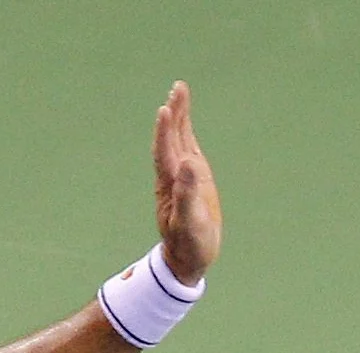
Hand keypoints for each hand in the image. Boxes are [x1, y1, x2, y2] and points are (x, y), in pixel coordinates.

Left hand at [152, 81, 220, 284]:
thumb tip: (189, 164)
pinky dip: (186, 129)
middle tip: (178, 87)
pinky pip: (189, 147)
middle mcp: (173, 174)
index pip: (165, 152)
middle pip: (171, 137)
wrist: (189, 257)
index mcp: (170, 184)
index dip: (164, 131)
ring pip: (179, 138)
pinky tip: (184, 117)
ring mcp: (183, 174)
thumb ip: (187, 194)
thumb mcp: (190, 223)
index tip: (165, 109)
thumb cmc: (189, 244)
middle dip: (175, 112)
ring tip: (179, 91)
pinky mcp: (194, 177)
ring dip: (179, 115)